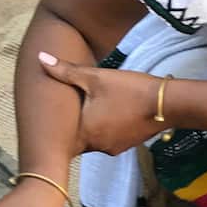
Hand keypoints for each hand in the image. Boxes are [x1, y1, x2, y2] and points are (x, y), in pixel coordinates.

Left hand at [39, 55, 161, 155]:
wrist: (166, 103)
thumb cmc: (129, 90)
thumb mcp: (95, 77)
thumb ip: (66, 71)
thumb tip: (40, 58)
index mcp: (85, 133)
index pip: (60, 139)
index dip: (54, 130)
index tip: (46, 121)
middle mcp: (97, 146)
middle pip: (76, 140)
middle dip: (72, 127)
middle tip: (65, 111)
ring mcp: (113, 147)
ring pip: (93, 139)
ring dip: (89, 127)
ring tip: (87, 110)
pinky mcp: (126, 144)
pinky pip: (108, 139)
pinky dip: (105, 129)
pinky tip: (109, 113)